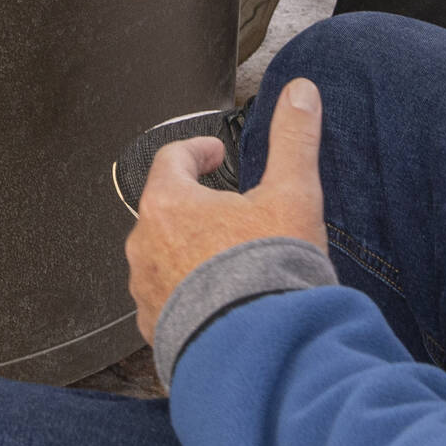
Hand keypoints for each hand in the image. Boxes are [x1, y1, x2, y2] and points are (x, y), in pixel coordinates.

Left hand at [126, 74, 328, 345]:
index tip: (217, 155)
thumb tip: (301, 93)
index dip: (197, 151)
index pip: (171, 160)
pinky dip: (190, 296)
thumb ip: (293, 139)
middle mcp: (145, 246)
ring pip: (162, 258)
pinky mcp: (156, 331)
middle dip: (196, 206)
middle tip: (229, 210)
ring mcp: (147, 291)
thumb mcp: (293, 195)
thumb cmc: (270, 274)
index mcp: (168, 205)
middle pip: (165, 210)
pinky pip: (167, 302)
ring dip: (190, 253)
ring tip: (228, 261)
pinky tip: (222, 303)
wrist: (264, 352)